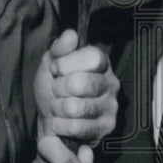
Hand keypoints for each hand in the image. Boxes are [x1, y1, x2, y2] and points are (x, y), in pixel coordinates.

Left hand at [34, 30, 118, 145]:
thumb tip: (71, 35)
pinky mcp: (105, 127)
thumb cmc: (54, 88)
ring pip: (76, 107)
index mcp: (101, 63)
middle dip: (58, 88)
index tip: (56, 69)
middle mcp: (111, 83)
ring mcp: (110, 106)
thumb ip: (59, 48)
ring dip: (57, 108)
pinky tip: (60, 121)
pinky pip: (76, 127)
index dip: (67, 64)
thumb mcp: (51, 64)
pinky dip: (60, 125)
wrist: (51, 119)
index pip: (92, 57)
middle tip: (56, 91)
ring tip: (58, 107)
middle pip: (81, 83)